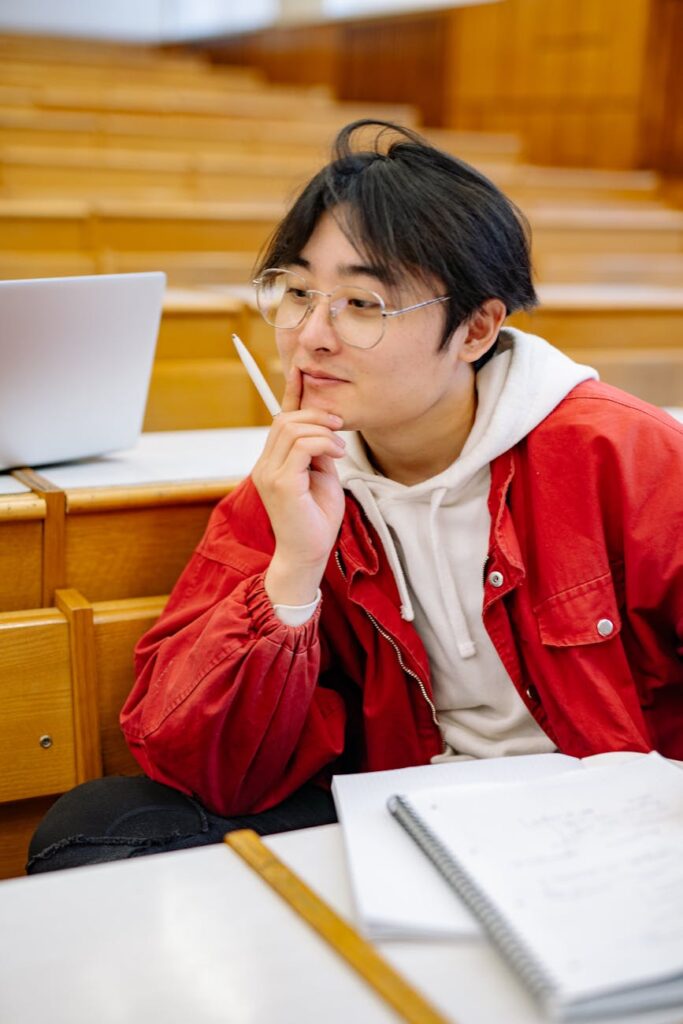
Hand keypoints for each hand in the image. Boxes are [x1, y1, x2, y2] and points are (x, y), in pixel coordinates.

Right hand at [252, 367, 345, 605]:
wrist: (308, 554)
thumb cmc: (316, 520)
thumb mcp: (320, 476)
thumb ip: (317, 452)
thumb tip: (325, 429)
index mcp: (272, 462)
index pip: (278, 419)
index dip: (290, 392)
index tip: (302, 371)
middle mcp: (264, 465)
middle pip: (284, 419)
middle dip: (316, 415)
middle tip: (339, 429)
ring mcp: (268, 473)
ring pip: (291, 428)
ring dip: (322, 431)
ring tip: (339, 448)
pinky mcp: (280, 483)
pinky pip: (301, 445)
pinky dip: (323, 443)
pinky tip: (336, 456)